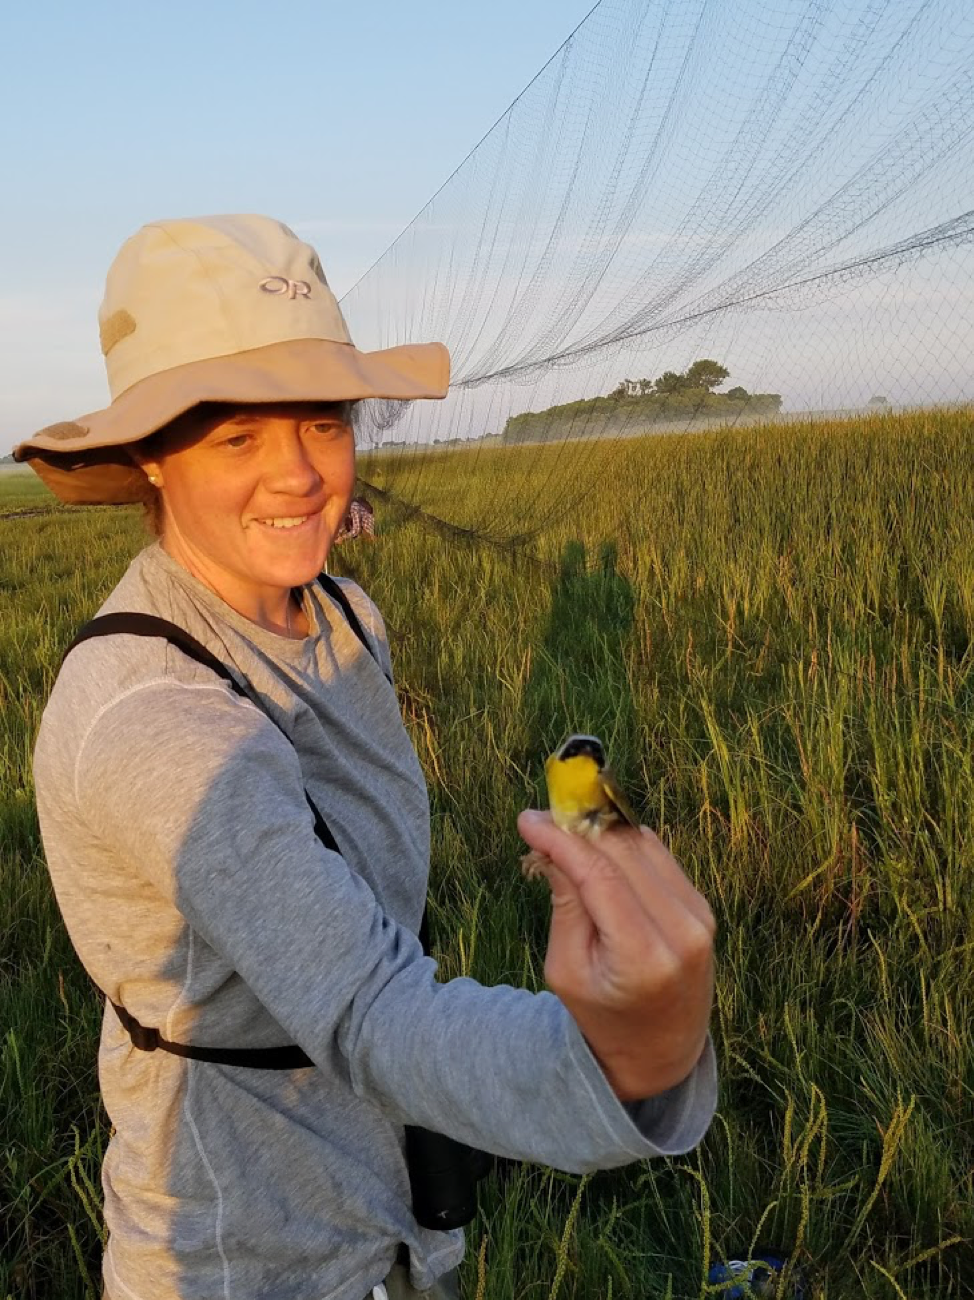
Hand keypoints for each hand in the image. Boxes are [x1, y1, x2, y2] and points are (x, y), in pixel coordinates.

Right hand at [517, 810, 714, 1101]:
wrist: (661, 1052)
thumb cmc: (602, 1016)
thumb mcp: (566, 970)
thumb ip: (566, 905)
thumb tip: (553, 843)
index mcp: (643, 957)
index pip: (600, 876)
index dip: (562, 841)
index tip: (527, 821)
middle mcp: (681, 931)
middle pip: (624, 852)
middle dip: (579, 828)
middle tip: (542, 820)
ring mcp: (698, 917)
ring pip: (643, 846)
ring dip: (601, 831)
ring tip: (563, 832)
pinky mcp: (702, 908)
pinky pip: (658, 857)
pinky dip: (624, 846)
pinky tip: (596, 850)